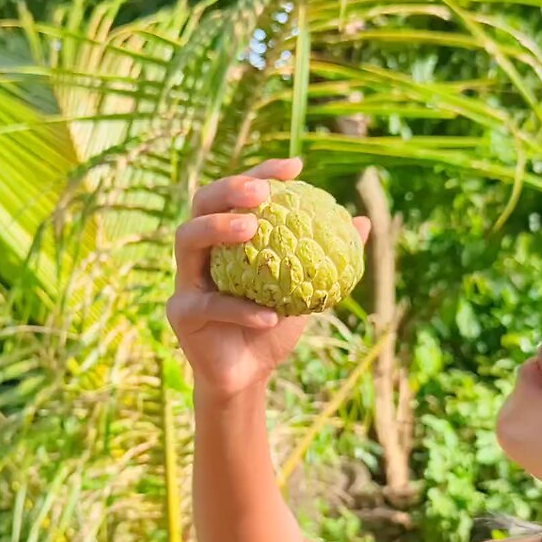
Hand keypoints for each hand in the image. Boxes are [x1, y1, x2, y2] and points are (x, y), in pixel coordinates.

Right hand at [166, 157, 370, 398]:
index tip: (296, 167)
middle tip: (262, 192)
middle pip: (201, 202)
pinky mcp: (180, 313)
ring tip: (251, 228)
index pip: (238, 193)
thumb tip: (361, 221)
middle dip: (229, 188)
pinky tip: (269, 315)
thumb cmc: (274, 325)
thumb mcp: (306, 289)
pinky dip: (239, 308)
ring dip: (217, 228)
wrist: (250, 374)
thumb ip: (327, 256)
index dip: (264, 172)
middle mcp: (201, 250)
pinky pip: (207, 305)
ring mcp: (185, 279)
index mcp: (226, 236)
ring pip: (187, 238)